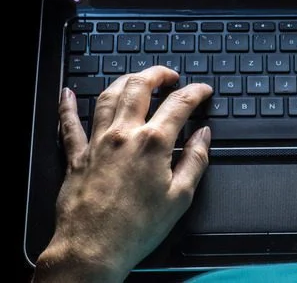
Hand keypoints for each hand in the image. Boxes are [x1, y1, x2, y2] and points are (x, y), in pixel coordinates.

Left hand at [34, 66, 212, 282]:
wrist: (93, 248)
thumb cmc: (137, 227)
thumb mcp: (181, 196)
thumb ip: (196, 160)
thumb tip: (204, 136)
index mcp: (153, 143)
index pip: (179, 103)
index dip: (196, 92)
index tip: (203, 90)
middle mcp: (124, 135)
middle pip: (139, 87)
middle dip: (157, 74)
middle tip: (169, 75)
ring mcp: (97, 142)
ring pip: (109, 96)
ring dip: (125, 81)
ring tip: (136, 78)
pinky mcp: (77, 156)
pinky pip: (69, 123)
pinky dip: (68, 106)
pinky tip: (68, 94)